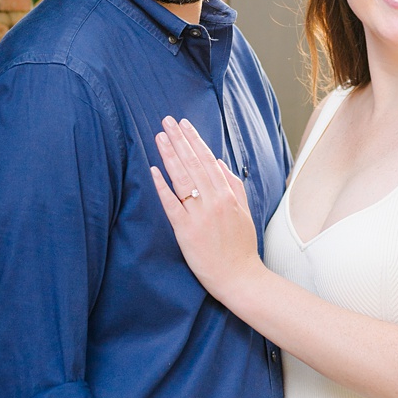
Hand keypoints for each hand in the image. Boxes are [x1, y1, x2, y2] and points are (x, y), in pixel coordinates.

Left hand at [149, 117, 262, 301]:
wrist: (239, 276)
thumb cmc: (241, 245)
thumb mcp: (244, 211)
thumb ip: (233, 185)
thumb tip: (219, 163)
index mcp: (227, 194)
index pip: (208, 160)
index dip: (194, 141)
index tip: (184, 125)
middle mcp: (213, 200)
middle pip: (193, 164)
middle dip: (178, 140)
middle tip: (166, 121)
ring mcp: (198, 215)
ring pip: (181, 178)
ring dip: (169, 155)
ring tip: (159, 137)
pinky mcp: (185, 230)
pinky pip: (171, 204)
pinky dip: (162, 186)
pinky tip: (154, 171)